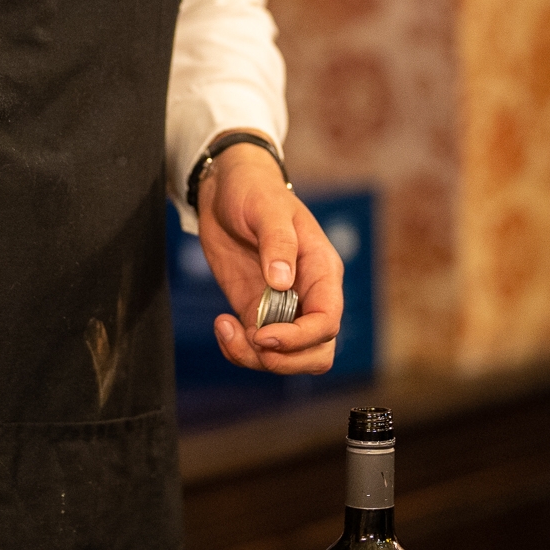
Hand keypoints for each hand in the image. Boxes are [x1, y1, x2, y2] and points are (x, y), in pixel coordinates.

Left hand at [193, 136, 344, 374]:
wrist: (226, 189)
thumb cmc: (254, 190)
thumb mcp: (267, 208)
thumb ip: (278, 243)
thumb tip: (283, 282)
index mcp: (322, 271)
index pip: (327, 322)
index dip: (300, 338)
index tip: (264, 334)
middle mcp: (308, 295)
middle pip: (317, 352)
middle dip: (285, 360)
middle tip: (251, 340)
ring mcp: (283, 308)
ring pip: (288, 359)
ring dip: (257, 359)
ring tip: (226, 329)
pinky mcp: (256, 311)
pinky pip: (257, 349)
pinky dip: (239, 349)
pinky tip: (221, 324)